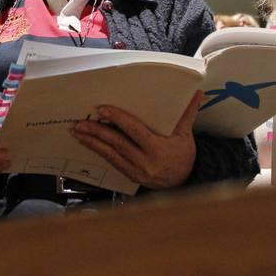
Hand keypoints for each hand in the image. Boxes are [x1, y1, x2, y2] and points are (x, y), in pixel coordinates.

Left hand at [72, 91, 200, 188]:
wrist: (185, 181)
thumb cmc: (183, 156)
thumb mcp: (185, 135)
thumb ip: (188, 113)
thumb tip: (197, 94)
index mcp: (158, 149)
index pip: (134, 131)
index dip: (118, 119)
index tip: (103, 110)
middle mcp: (145, 162)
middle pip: (117, 144)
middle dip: (97, 132)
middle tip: (81, 122)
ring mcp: (136, 171)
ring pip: (110, 154)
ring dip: (92, 142)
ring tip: (78, 132)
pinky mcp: (130, 175)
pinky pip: (111, 162)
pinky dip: (99, 152)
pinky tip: (89, 144)